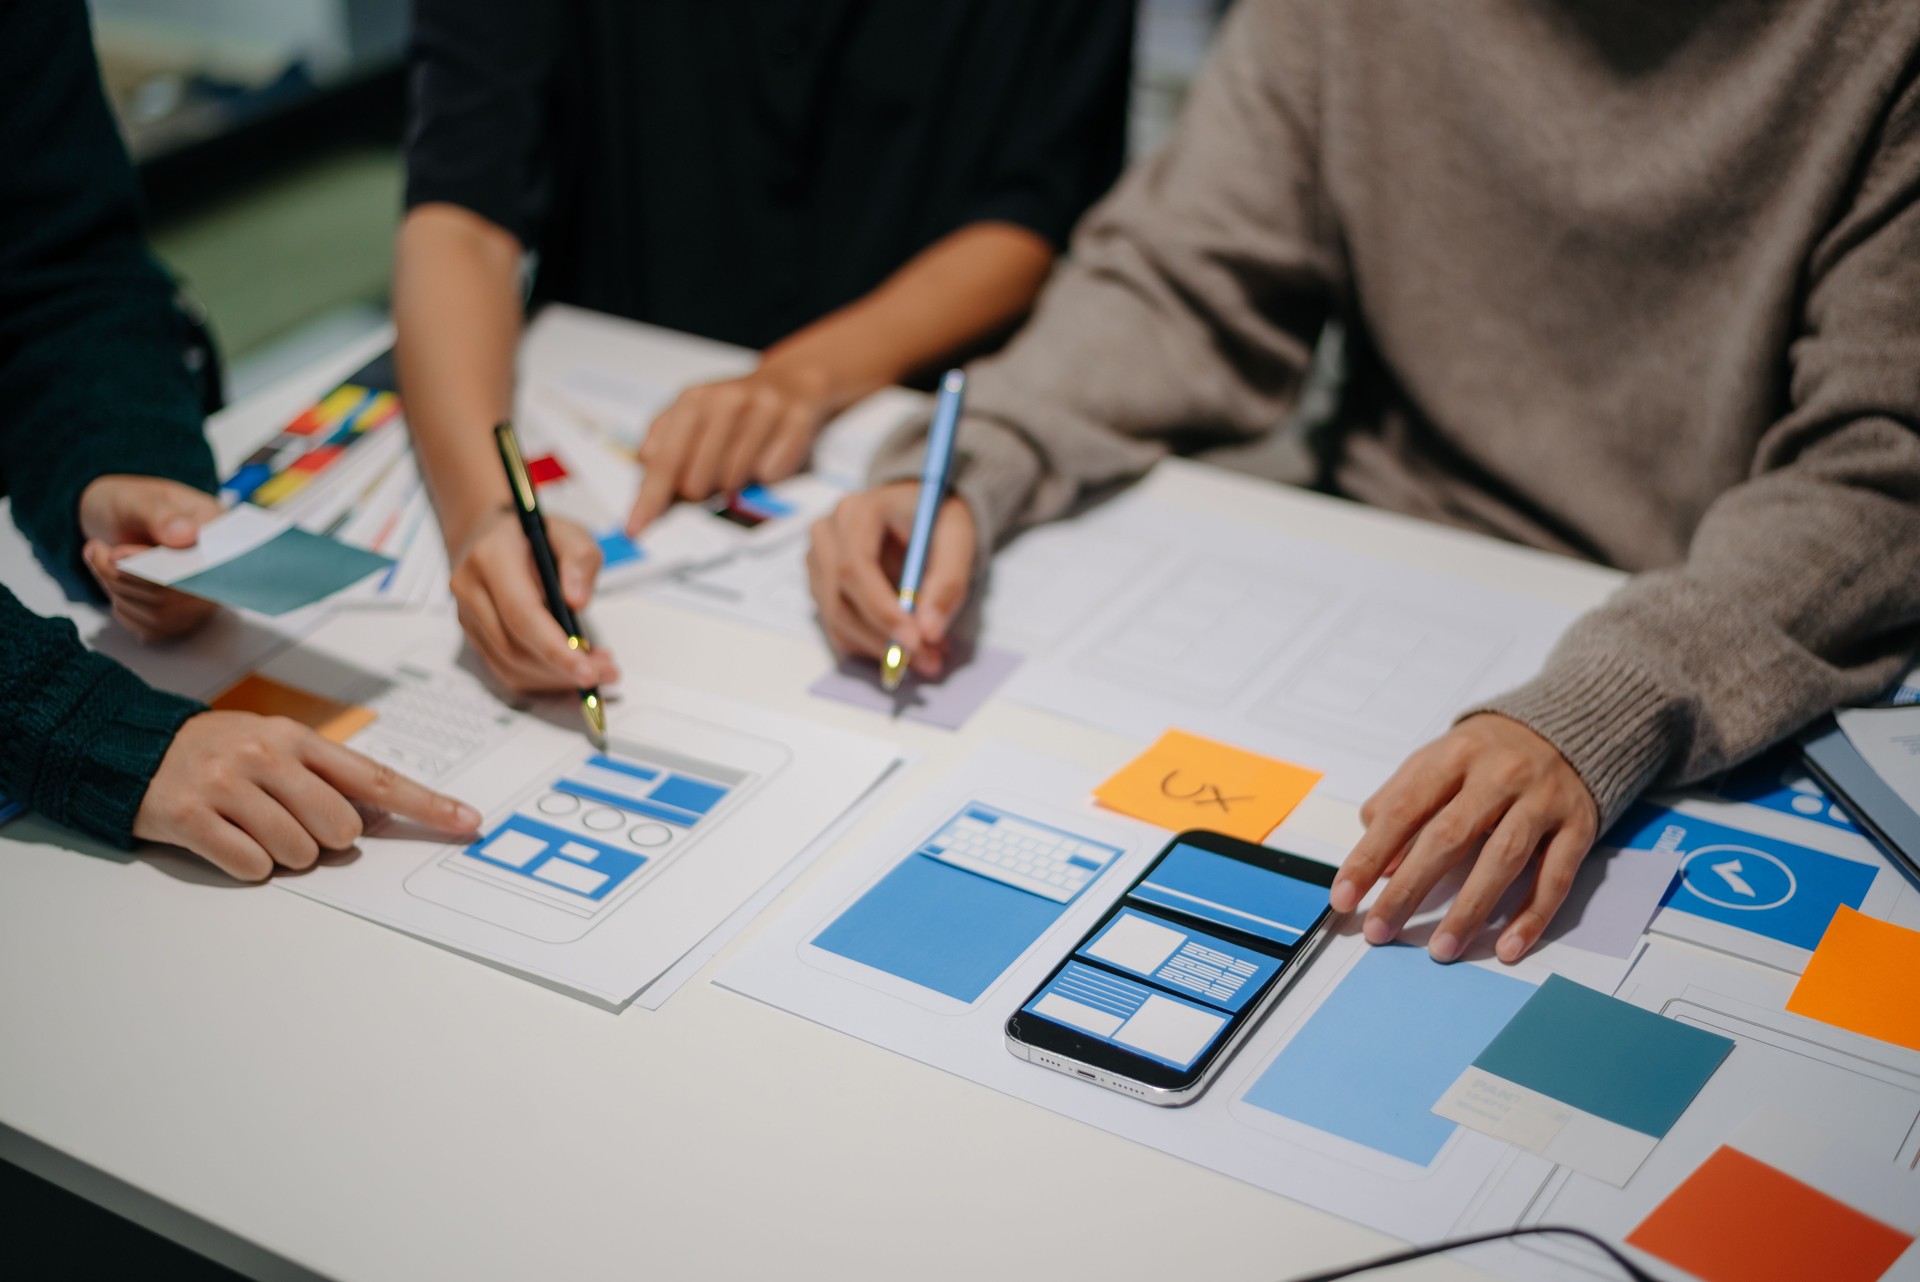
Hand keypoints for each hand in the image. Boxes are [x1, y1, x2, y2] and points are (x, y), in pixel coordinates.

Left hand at [77, 475, 222, 640]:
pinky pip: (147, 626)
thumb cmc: (133, 505)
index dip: (159, 569)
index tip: (117, 553)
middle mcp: (218, 574)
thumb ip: (160, 516)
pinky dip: (121, 605)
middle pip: (174, 595)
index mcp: (221, 537)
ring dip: (115, 588)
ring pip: (156, 613)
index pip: (202, 567)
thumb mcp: (140, 499)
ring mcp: (200, 601)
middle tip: (96, 549)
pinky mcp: (179, 620)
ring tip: (101, 557)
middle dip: (122, 575)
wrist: (121, 520)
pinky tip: (116, 580)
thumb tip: (186, 535)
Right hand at [135, 711, 481, 880]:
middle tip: (287, 822)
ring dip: (282, 855)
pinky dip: (247, 866)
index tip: (468, 823)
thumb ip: (328, 778)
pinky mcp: (192, 816)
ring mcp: (228, 785)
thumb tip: (378, 817)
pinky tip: (227, 840)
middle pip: (340, 828)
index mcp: (297, 740)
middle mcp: (267, 757)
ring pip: (298, 853)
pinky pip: (250, 866)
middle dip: (323, 841)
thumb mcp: (276, 748)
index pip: (377, 778)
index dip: (426, 805)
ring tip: (251, 827)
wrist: (132, 749)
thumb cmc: (218, 753)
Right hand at [447, 506, 619, 692]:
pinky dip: (542, 680)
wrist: (489, 535)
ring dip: (557, 678)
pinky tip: (570, 673)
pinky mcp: (473, 637)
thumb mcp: (569, 533)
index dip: (556, 650)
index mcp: (491, 558)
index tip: (589, 671)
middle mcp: (470, 590)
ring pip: (511, 666)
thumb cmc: (533, 536)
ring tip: (598, 669)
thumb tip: (577, 601)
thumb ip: (580, 559)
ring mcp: (467, 617)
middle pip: (515, 648)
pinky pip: (507, 671)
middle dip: (564, 669)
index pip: (522, 615)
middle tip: (607, 672)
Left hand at [626, 362, 833, 533]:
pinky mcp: (796, 422)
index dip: (650, 498)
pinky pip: (771, 474)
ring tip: (741, 460)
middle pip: (697, 481)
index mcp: (694, 399)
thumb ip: (664, 437)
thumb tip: (645, 462)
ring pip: (734, 482)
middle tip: (711, 474)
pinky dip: (767, 474)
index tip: (636, 528)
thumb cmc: (734, 408)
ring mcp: (764, 409)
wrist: (791, 382)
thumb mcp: (692, 412)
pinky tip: (768, 453)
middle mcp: (727, 400)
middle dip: (699, 490)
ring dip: (734, 482)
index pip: (665, 461)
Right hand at [805, 483, 974, 676]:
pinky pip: (838, 626)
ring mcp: (817, 560)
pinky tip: (904, 647)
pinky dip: (870, 645)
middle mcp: (827, 534)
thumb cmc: (936, 519)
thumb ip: (947, 584)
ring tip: (926, 656)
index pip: (854, 568)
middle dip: (883, 639)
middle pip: (840, 600)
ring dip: (879, 648)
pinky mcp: (820, 584)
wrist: (918, 508)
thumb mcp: (957, 541)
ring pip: (837, 620)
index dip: (881, 610)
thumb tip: (929, 632)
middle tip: (927, 661)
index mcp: (856, 512)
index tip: (915, 642)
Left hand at [1330, 713, 1599, 963]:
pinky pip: (1555, 877)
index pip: (1403, 810)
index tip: (1345, 897)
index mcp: (1454, 756)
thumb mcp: (1437, 762)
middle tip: (1380, 931)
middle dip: (1409, 889)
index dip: (1369, 856)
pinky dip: (1532, 916)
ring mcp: (1542, 800)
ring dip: (1469, 910)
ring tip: (1442, 949)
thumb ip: (1400, 804)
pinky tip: (1508, 947)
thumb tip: (1377, 867)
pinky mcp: (1578, 825)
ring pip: (1502, 859)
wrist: (1569, 727)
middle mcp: (1499, 774)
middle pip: (1449, 837)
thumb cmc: (1487, 756)